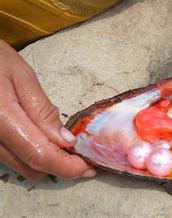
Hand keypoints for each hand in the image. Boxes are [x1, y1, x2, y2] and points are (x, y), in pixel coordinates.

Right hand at [0, 40, 93, 179]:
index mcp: (1, 118)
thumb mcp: (22, 76)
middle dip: (61, 167)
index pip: (39, 155)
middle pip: (30, 167)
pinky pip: (9, 157)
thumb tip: (66, 141)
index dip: (67, 167)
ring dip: (47, 163)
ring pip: (20, 166)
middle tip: (83, 157)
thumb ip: (42, 110)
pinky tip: (46, 141)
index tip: (89, 167)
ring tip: (68, 149)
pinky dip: (31, 155)